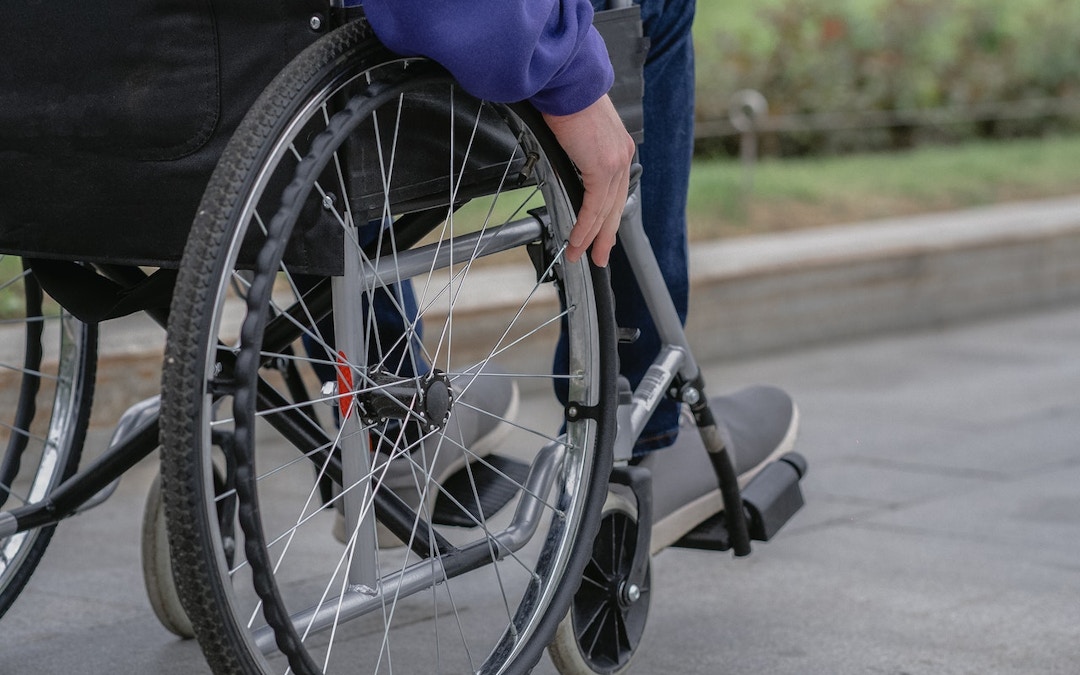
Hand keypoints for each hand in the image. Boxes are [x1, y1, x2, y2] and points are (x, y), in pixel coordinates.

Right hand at [543, 95, 635, 266]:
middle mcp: (622, 156)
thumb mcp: (575, 131)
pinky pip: (593, 207)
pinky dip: (584, 227)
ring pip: (604, 211)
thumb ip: (577, 152)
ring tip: (579, 255)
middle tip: (597, 256)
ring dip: (590, 237)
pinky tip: (576, 240)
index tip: (600, 232)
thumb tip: (564, 166)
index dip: (608, 216)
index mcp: (619, 147)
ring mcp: (615, 162)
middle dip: (605, 235)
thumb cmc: (565, 99)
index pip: (615, 191)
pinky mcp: (603, 167)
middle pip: (615, 206)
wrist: (567, 82)